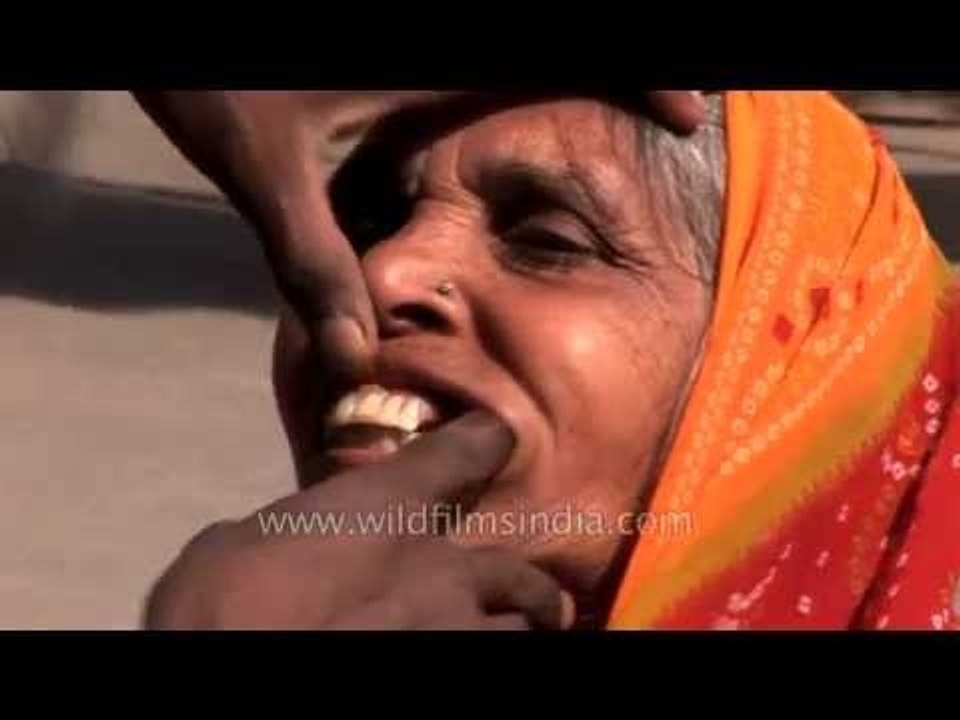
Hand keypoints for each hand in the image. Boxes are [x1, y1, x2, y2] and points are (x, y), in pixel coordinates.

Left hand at [133, 90, 707, 383]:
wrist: (171, 27)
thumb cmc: (212, 86)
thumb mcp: (266, 173)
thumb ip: (313, 263)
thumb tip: (354, 356)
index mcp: (424, 68)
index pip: (554, 59)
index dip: (634, 77)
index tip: (688, 113)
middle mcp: (432, 52)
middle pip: (551, 53)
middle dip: (623, 72)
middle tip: (678, 109)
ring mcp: (414, 53)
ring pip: (519, 56)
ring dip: (578, 74)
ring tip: (631, 103)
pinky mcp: (392, 60)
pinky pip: (483, 65)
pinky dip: (522, 77)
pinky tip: (529, 102)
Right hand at [144, 412, 574, 629]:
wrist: (227, 655)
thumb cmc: (219, 607)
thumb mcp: (239, 547)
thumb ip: (297, 533)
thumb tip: (297, 544)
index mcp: (389, 507)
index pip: (474, 447)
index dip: (486, 441)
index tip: (492, 440)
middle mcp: (443, 566)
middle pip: (520, 570)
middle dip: (526, 589)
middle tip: (527, 604)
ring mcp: (457, 629)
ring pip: (526, 626)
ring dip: (516, 631)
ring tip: (511, 635)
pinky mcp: (456, 667)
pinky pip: (503, 660)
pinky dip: (494, 654)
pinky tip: (479, 655)